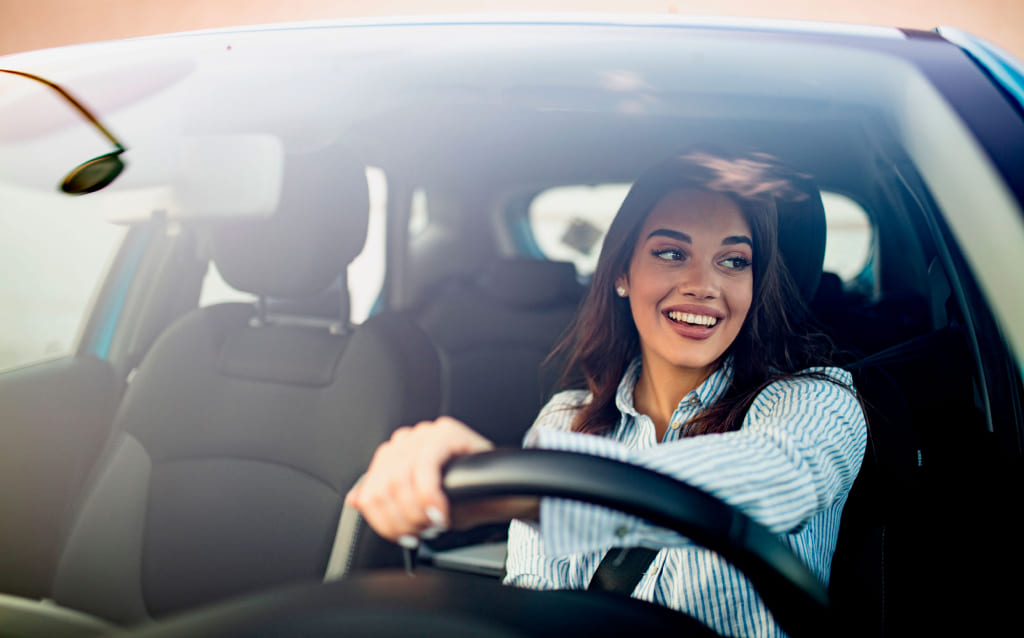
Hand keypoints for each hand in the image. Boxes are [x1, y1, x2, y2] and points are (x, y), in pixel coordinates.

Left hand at [345, 416, 494, 544]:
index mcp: (393, 456)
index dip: (384, 522)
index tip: (404, 537)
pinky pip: (425, 468)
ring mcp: (425, 433)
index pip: (370, 491)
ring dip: (417, 512)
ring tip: (435, 524)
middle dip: (402, 520)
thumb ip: (385, 500)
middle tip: (423, 534)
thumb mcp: (417, 505)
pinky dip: (430, 497)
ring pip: (400, 480)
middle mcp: (405, 441)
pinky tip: (442, 513)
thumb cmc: (462, 498)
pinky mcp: (445, 432)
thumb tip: (355, 500)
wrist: (501, 492)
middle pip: (382, 488)